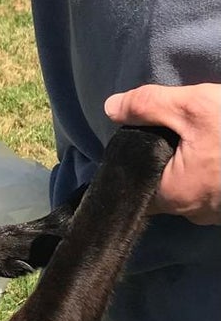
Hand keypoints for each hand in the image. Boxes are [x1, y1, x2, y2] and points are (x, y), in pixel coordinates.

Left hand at [105, 83, 220, 224]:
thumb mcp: (194, 107)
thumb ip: (149, 106)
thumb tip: (111, 107)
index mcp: (173, 194)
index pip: (135, 184)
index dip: (134, 159)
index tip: (141, 138)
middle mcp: (193, 212)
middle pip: (163, 185)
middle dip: (166, 158)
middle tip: (179, 131)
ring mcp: (217, 214)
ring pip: (191, 187)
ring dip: (193, 163)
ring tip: (205, 138)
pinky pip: (213, 188)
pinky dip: (213, 170)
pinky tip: (220, 149)